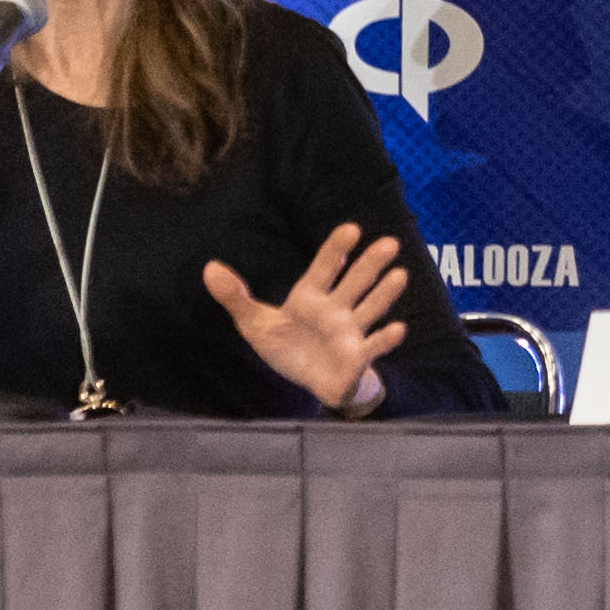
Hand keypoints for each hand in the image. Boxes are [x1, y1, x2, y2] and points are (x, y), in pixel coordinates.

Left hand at [205, 226, 411, 413]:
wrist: (310, 380)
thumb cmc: (287, 346)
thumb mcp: (255, 324)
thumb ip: (235, 297)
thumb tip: (209, 268)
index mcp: (310, 297)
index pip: (324, 268)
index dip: (336, 249)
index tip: (351, 229)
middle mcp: (335, 309)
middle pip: (355, 282)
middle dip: (371, 264)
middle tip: (390, 242)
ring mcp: (349, 332)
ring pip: (370, 309)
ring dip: (384, 294)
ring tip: (400, 275)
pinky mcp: (356, 358)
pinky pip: (373, 347)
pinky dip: (385, 340)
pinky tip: (398, 329)